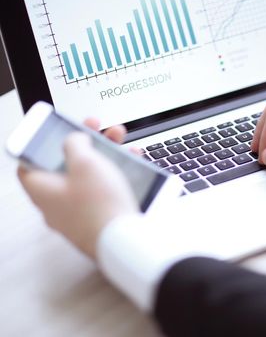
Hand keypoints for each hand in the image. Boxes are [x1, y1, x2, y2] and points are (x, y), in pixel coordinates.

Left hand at [18, 120, 137, 258]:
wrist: (123, 240)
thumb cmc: (99, 206)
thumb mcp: (85, 161)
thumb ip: (75, 143)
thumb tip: (74, 139)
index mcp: (42, 190)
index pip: (29, 165)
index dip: (40, 146)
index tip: (54, 133)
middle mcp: (57, 205)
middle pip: (65, 168)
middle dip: (83, 146)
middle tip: (96, 132)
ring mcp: (79, 215)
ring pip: (88, 179)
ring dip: (104, 158)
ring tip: (120, 146)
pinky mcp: (99, 221)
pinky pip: (104, 193)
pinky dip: (115, 177)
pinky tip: (130, 168)